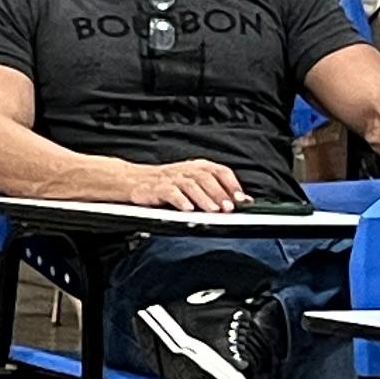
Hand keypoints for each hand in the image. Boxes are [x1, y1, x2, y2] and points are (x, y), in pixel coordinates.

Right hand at [125, 158, 246, 212]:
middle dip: (219, 194)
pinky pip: (170, 192)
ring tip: (212, 211)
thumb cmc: (167, 184)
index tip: (241, 199)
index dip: (232, 184)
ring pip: (191, 185)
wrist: (134, 180)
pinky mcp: (157, 188)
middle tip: (228, 208)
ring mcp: (171, 178)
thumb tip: (245, 200)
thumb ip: (218, 191)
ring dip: (203, 199)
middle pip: (206, 178)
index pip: (220, 171)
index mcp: (198, 167)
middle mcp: (186, 170)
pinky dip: (180, 200)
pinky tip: (188, 209)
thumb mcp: (194, 184)